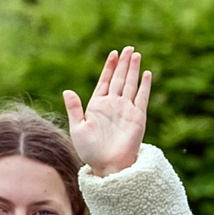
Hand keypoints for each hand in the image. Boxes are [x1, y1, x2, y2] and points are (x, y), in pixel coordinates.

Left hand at [64, 47, 151, 176]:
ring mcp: (126, 110)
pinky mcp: (137, 117)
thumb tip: (67, 90)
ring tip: (136, 54)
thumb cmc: (90, 151)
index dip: (109, 67)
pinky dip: (144, 86)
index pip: (105, 80)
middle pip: (119, 79)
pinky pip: (142, 98)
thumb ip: (74, 109)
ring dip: (133, 70)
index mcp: (98, 105)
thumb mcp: (78, 128)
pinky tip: (146, 74)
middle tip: (128, 48)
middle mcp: (113, 105)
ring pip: (130, 84)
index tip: (113, 53)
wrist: (107, 166)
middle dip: (123, 63)